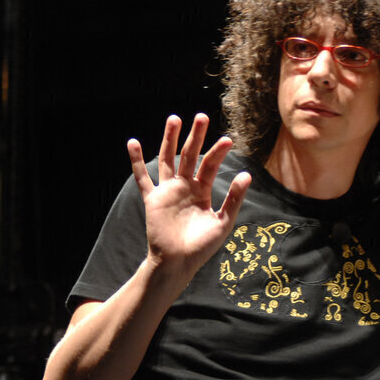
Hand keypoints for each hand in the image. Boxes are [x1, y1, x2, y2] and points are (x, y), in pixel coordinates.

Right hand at [127, 113, 249, 280]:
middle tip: (201, 117)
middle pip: (189, 155)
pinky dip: (137, 162)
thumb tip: (246, 174)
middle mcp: (185, 186)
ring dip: (169, 140)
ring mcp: (168, 191)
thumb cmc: (202, 246)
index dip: (218, 152)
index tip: (227, 140)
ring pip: (167, 159)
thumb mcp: (223, 222)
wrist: (178, 263)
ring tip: (174, 119)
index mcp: (202, 190)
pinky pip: (143, 179)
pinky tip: (133, 143)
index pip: (210, 165)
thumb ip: (234, 198)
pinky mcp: (153, 200)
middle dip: (195, 137)